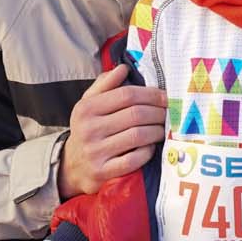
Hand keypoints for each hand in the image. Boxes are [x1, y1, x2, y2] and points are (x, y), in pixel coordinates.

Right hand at [57, 65, 166, 198]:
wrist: (71, 167)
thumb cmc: (87, 129)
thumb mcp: (89, 104)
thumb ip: (105, 84)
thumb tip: (123, 68)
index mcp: (86, 108)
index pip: (126, 95)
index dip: (151, 94)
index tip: (166, 96)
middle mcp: (88, 129)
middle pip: (135, 114)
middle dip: (158, 112)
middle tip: (169, 113)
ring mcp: (95, 152)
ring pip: (138, 135)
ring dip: (157, 131)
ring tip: (163, 129)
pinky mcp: (103, 172)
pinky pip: (134, 159)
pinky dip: (148, 151)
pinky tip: (151, 147)